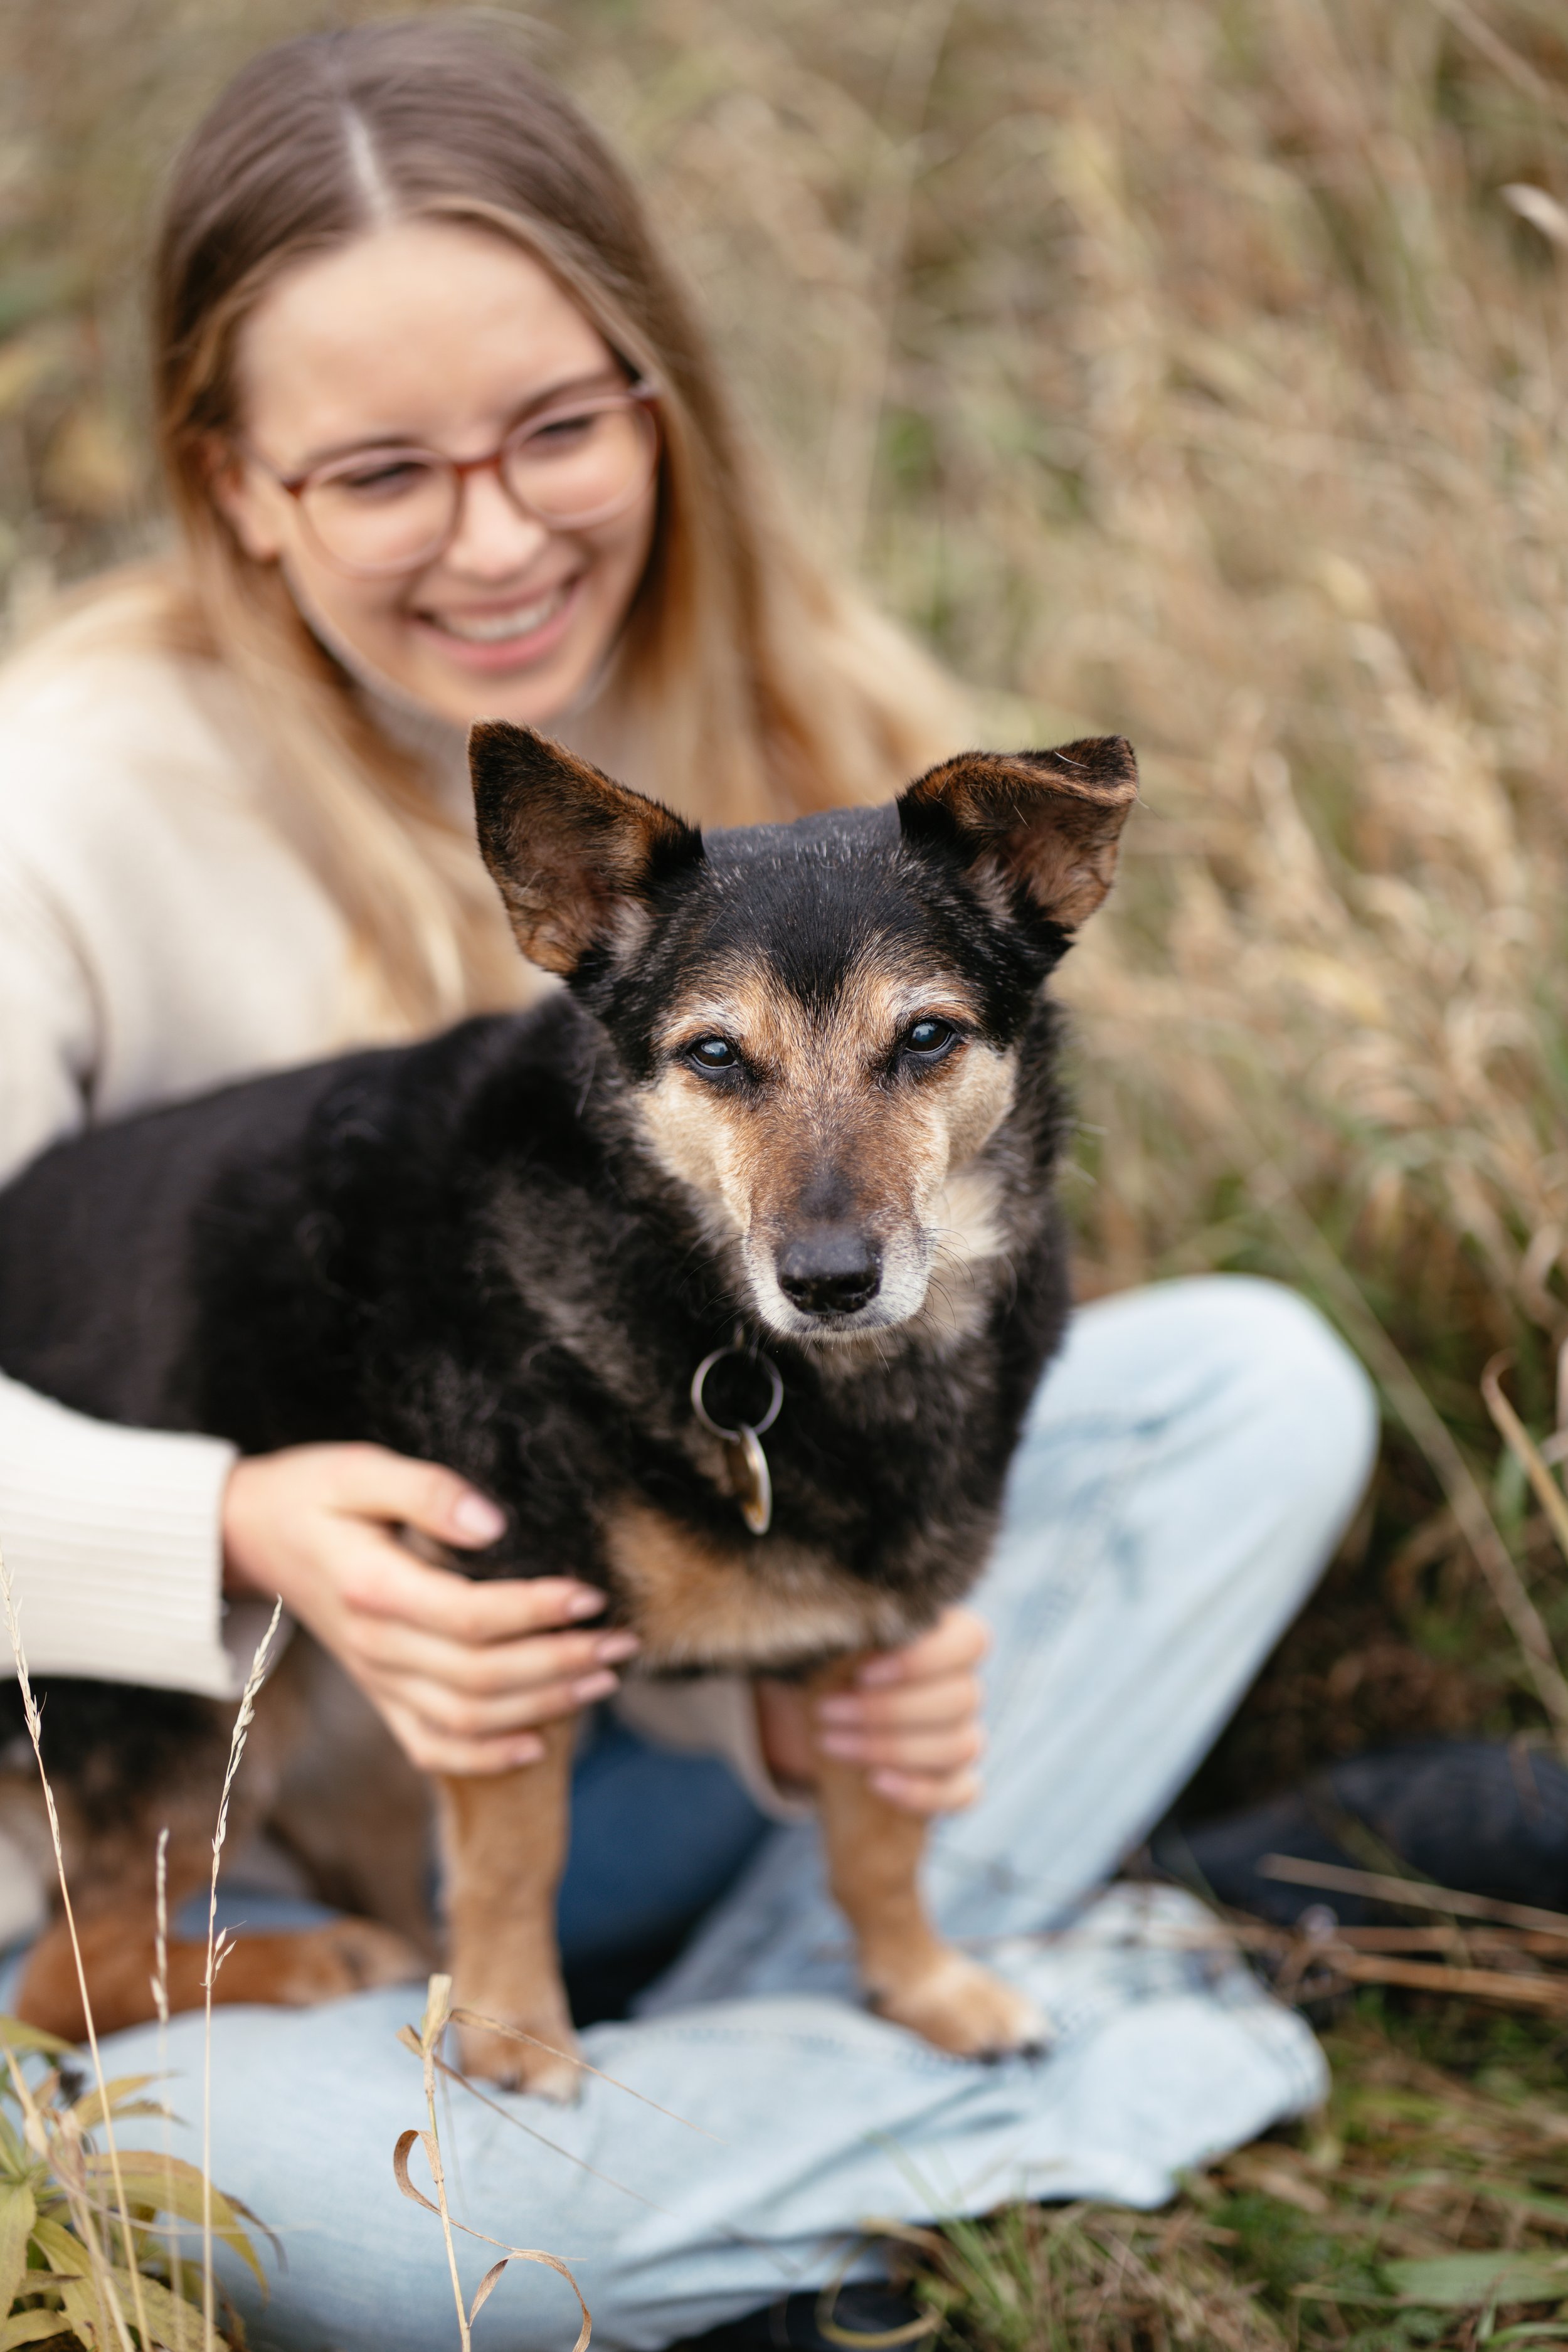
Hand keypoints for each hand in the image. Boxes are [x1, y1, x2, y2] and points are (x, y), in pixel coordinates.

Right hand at [222, 1443, 637, 1774]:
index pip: (469, 1616)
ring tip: (603, 1680)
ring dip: (541, 1706)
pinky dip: (484, 1755)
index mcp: (372, 1588)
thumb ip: (427, 1491)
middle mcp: (373, 1646)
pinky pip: (429, 1745)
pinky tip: (536, 1743)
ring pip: (465, 1718)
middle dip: (559, 1663)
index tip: (592, 1595)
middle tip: (622, 1641)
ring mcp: (375, 1678)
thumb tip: (495, 1522)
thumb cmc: (312, 1492)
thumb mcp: (361, 1469)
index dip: (536, 1611)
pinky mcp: (378, 1693)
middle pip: (479, 1677)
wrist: (249, 1534)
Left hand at [755, 1606, 989, 1814]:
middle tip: (826, 1711)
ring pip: (960, 1746)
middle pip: (963, 1698)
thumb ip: (852, 1630)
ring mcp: (965, 1735)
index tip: (862, 1674)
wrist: (822, 1719)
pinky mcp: (957, 1781)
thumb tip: (851, 1625)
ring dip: (891, 1748)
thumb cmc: (831, 1667)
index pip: (971, 1640)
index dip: (922, 1660)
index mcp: (946, 1637)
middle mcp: (964, 1684)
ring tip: (830, 1741)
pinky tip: (875, 1782)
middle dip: (888, 1710)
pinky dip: (920, 1790)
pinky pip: (963, 1792)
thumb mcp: (833, 1645)